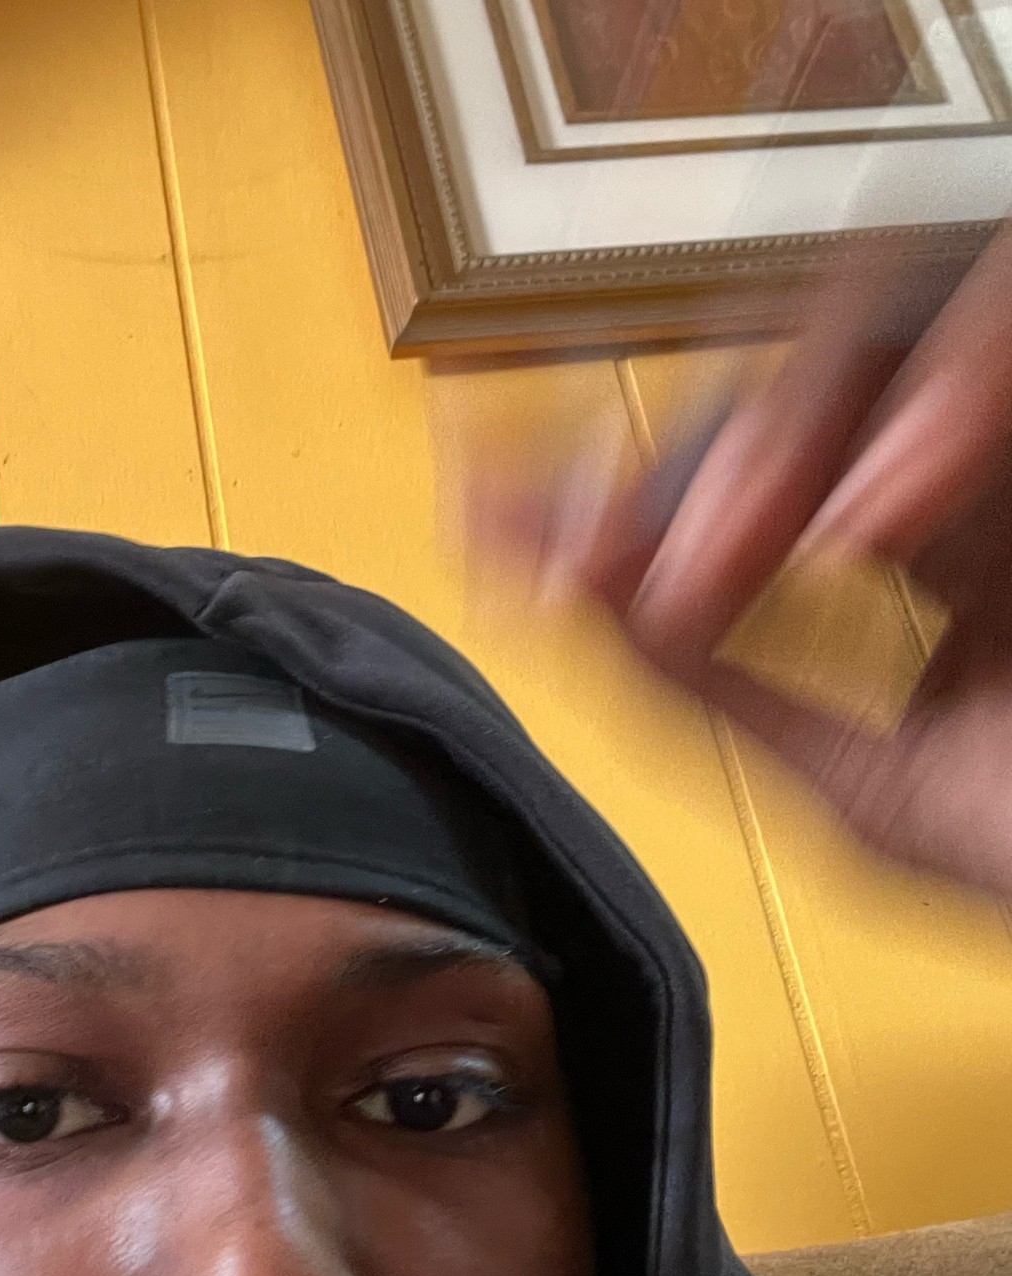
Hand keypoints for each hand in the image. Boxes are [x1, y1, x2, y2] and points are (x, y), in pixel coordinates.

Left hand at [499, 224, 1011, 898]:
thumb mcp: (872, 791)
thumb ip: (723, 690)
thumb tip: (563, 590)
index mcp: (933, 554)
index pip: (755, 462)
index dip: (625, 477)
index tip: (493, 512)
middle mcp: (989, 472)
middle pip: (809, 366)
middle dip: (703, 457)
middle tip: (626, 571)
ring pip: (904, 307)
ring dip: (798, 429)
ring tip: (748, 564)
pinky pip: (1000, 319)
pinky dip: (941, 408)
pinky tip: (880, 523)